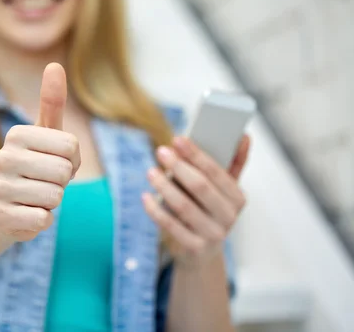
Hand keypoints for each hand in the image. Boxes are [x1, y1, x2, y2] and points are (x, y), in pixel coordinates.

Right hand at [0, 63, 80, 241]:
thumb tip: (55, 65)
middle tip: (46, 181)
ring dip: (52, 201)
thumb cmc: (33, 166)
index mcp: (16, 135)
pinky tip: (28, 213)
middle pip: (63, 172)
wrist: (3, 207)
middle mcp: (2, 158)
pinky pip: (43, 219)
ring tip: (36, 196)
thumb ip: (52, 102)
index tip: (54, 161)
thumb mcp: (45, 134)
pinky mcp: (1, 217)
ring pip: (55, 197)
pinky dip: (43, 220)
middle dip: (62, 181)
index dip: (72, 160)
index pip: (71, 147)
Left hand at [142, 135, 250, 267]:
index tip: (178, 138)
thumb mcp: (223, 190)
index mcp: (238, 198)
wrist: (203, 253)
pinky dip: (155, 209)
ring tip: (151, 171)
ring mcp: (213, 235)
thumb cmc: (210, 211)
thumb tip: (244, 136)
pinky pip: (170, 226)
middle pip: (200, 186)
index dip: (196, 154)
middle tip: (161, 151)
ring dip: (164, 186)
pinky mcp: (194, 248)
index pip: (216, 172)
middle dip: (179, 166)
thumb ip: (233, 163)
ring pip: (184, 206)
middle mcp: (229, 217)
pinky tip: (145, 196)